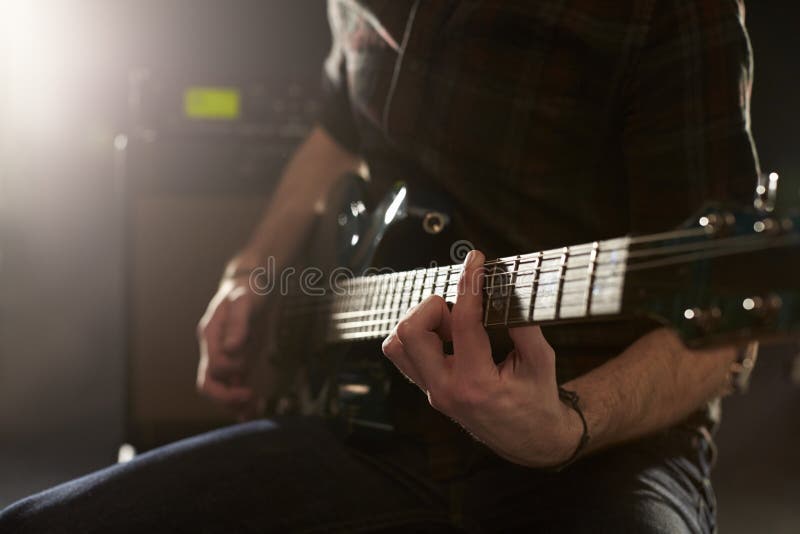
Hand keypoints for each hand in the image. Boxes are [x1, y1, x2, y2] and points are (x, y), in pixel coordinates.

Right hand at [196, 267, 270, 419]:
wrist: (251, 284)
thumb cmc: (246, 290)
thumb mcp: (244, 300)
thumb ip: (238, 324)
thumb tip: (231, 348)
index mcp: (210, 335)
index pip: (212, 367)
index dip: (230, 376)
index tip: (248, 378)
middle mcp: (213, 348)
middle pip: (208, 383)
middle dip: (226, 398)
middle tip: (249, 400)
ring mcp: (224, 356)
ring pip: (220, 388)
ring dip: (234, 403)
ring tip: (254, 413)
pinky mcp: (237, 360)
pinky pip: (234, 384)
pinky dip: (240, 399)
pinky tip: (252, 410)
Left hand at [381, 250, 582, 467]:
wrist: (530, 440)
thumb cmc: (537, 400)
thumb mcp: (541, 360)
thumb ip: (523, 323)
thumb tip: (505, 286)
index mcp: (476, 383)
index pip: (462, 321)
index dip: (469, 283)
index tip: (475, 260)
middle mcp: (445, 389)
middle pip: (410, 332)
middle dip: (432, 307)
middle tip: (458, 310)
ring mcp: (432, 391)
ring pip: (397, 344)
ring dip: (420, 322)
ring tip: (451, 325)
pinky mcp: (428, 389)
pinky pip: (404, 356)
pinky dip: (419, 336)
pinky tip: (446, 335)